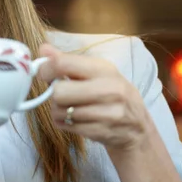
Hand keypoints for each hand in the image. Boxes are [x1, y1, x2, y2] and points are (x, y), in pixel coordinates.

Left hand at [38, 43, 152, 152]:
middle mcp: (108, 89)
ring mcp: (107, 112)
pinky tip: (76, 121)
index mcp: (103, 69)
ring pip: (60, 111)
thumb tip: (43, 49)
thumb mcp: (96, 74)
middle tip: (64, 96)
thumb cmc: (112, 96)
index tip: (45, 75)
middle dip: (55, 95)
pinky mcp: (102, 131)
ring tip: (71, 109)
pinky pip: (66, 126)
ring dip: (59, 111)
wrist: (138, 130)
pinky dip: (65, 124)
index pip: (63, 63)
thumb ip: (67, 61)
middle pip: (59, 92)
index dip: (46, 69)